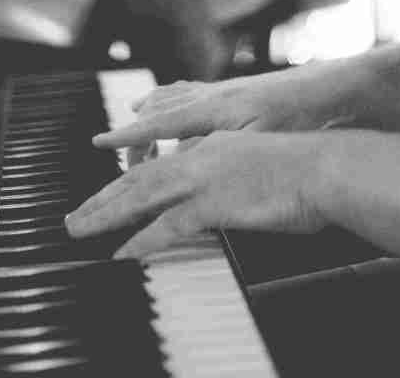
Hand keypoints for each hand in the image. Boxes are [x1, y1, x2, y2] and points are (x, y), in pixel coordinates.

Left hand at [67, 130, 326, 258]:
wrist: (325, 167)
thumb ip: (231, 177)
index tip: (105, 194)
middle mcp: (199, 156)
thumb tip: (220, 196)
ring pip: (140, 196)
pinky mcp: (214, 201)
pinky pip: (168, 226)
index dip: (127, 180)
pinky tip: (122, 254)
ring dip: (105, 214)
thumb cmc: (303, 171)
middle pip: (138, 178)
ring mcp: (204, 177)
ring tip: (79, 230)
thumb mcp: (258, 166)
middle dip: (101, 198)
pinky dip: (142, 241)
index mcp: (210, 146)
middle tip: (74, 218)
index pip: (158, 165)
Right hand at [93, 62, 359, 165]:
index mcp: (212, 109)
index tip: (99, 141)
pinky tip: (181, 104)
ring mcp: (225, 90)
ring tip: (138, 114)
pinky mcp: (239, 90)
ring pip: (177, 95)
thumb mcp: (254, 142)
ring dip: (154, 107)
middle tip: (119, 148)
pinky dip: (177, 98)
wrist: (331, 90)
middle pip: (162, 109)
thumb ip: (213, 151)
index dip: (127, 136)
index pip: (158, 124)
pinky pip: (195, 91)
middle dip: (136, 127)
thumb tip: (177, 162)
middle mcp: (213, 95)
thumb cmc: (296, 117)